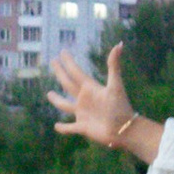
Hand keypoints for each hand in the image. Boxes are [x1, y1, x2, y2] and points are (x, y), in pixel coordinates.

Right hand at [50, 40, 153, 157]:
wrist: (124, 129)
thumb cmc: (120, 107)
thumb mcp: (116, 85)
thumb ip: (114, 65)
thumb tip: (119, 44)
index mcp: (91, 88)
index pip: (76, 72)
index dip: (69, 62)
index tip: (62, 52)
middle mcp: (85, 99)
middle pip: (68, 84)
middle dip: (61, 73)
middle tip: (53, 62)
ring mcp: (82, 113)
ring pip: (65, 105)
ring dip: (57, 100)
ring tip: (49, 94)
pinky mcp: (82, 127)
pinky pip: (69, 127)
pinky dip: (62, 128)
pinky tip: (56, 126)